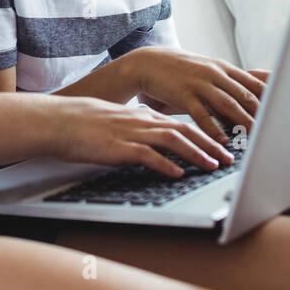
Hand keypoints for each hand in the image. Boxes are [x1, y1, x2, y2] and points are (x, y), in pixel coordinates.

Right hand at [50, 96, 234, 177]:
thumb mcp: (121, 125)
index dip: (206, 135)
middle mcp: (143, 122)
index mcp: (144, 117)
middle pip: (185, 131)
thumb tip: (157, 148)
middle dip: (210, 145)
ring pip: (173, 140)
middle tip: (229, 158)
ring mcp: (132, 133)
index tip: (223, 147)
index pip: (183, 125)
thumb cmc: (87, 125)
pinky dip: (166, 164)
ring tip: (212, 165)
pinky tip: (179, 173)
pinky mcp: (119, 146)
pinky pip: (148, 155)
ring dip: (196, 153)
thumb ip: (140, 133)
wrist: (60, 120)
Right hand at [133, 48, 269, 144]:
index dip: (271, 99)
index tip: (287, 113)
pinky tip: (222, 141)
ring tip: (257, 138)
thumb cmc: (182, 71)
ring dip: (244, 123)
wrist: (149, 62)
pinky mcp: (183, 94)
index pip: (255, 83)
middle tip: (277, 131)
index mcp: (224, 68)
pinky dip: (214, 128)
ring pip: (228, 104)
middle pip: (245, 95)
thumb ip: (229, 84)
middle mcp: (216, 73)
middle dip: (263, 115)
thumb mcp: (208, 71)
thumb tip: (253, 100)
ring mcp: (200, 83)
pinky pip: (202, 114)